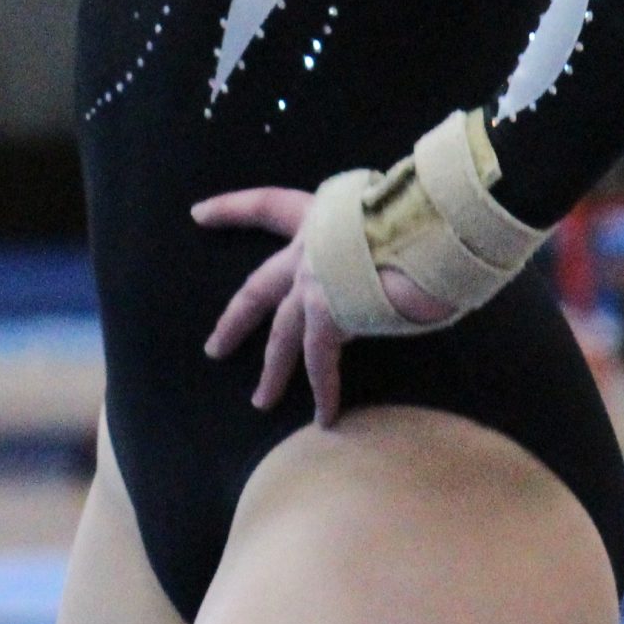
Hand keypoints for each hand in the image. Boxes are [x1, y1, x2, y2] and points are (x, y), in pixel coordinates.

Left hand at [192, 185, 449, 426]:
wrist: (426, 225)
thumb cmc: (420, 209)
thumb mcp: (385, 205)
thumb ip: (372, 227)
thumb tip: (386, 249)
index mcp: (319, 214)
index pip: (266, 207)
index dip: (231, 209)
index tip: (198, 214)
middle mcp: (306, 248)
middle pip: (257, 289)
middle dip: (235, 321)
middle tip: (214, 348)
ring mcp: (311, 284)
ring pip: (281, 337)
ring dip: (271, 371)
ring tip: (261, 400)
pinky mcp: (327, 316)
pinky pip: (321, 362)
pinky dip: (324, 392)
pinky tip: (324, 418)